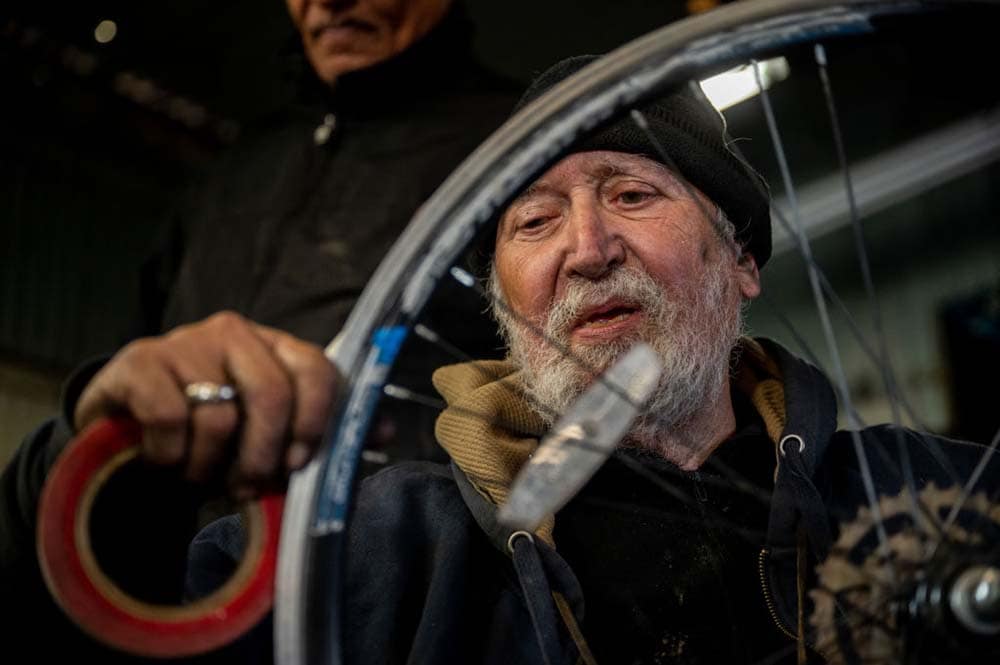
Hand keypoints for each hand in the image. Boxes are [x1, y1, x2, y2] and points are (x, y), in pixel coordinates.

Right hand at [74, 311, 338, 495]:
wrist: (127, 433)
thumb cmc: (212, 436)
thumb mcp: (270, 436)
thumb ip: (325, 432)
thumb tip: (384, 431)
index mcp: (275, 347)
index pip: (316, 369)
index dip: (315, 421)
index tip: (299, 463)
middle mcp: (234, 333)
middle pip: (271, 394)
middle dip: (262, 456)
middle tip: (245, 488)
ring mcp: (184, 342)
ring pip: (219, 415)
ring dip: (208, 466)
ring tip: (198, 477)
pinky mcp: (138, 361)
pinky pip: (169, 418)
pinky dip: (169, 456)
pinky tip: (162, 461)